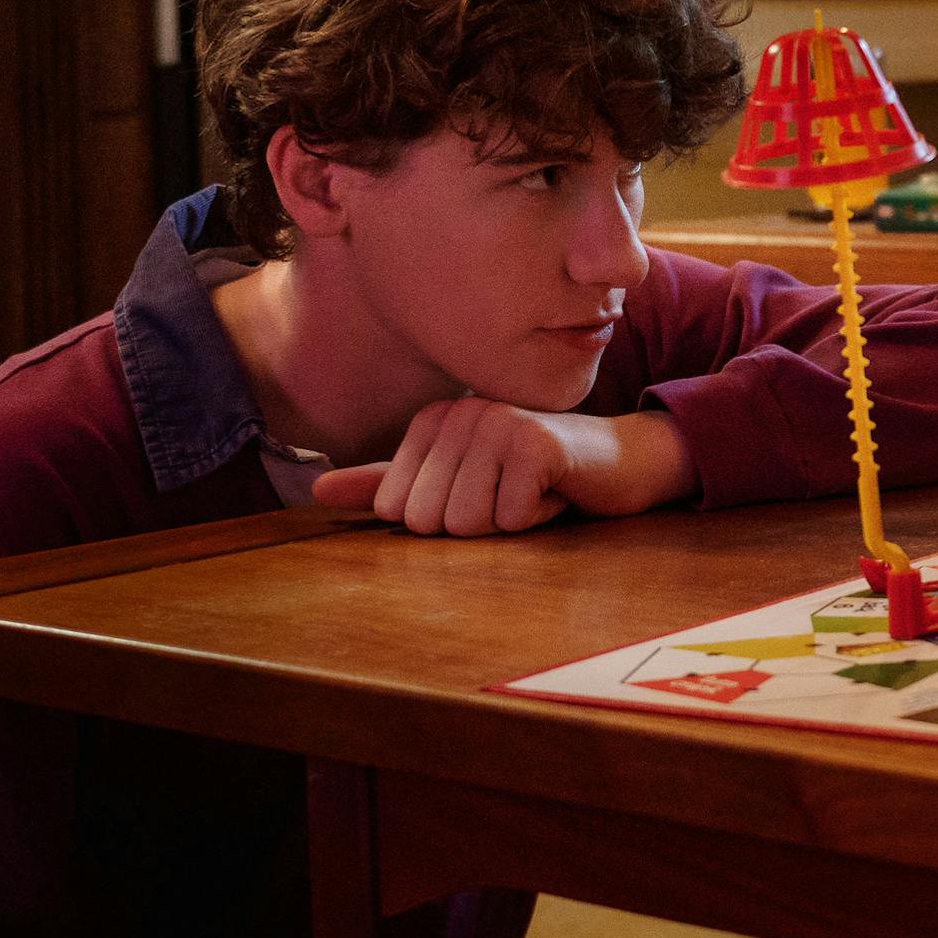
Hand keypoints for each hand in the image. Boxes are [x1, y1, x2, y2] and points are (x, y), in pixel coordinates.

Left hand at [311, 402, 693, 536]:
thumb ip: (389, 483)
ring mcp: (498, 423)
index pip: (399, 510)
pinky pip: (508, 519)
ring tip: (533, 489)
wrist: (622, 460)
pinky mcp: (536, 443)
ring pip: (465, 523)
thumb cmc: (539, 475)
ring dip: (507, 523)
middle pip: (429, 520)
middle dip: (476, 524)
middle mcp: (460, 413)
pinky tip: (557, 489)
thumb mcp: (460, 479)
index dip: (447, 519)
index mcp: (433, 420)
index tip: (487, 491)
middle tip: (513, 492)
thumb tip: (315, 489)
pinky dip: (537, 518)